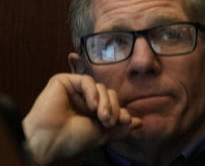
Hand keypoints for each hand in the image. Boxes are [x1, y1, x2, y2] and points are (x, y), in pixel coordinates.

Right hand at [22, 74, 140, 164]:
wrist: (49, 141)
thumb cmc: (72, 140)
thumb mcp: (103, 134)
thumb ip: (121, 128)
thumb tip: (139, 123)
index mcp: (91, 112)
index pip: (114, 104)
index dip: (121, 112)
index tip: (126, 122)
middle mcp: (83, 100)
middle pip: (110, 94)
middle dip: (114, 108)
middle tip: (109, 121)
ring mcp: (73, 91)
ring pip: (101, 87)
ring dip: (105, 102)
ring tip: (101, 117)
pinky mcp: (63, 82)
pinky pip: (86, 80)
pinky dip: (92, 92)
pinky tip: (91, 106)